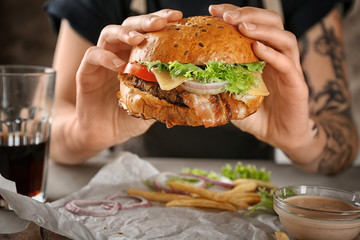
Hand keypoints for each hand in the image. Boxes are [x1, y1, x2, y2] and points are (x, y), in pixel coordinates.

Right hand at [74, 9, 182, 150]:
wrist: (103, 134)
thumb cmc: (127, 118)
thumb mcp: (151, 106)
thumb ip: (164, 95)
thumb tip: (190, 91)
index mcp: (135, 58)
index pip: (148, 32)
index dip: (161, 21)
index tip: (177, 17)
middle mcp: (119, 54)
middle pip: (130, 26)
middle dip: (146, 21)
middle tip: (161, 22)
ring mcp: (102, 62)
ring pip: (109, 33)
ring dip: (125, 32)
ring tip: (139, 38)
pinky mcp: (86, 72)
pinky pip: (93, 56)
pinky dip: (106, 57)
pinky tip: (119, 66)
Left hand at [209, 5, 313, 156]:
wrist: (280, 136)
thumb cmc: (257, 114)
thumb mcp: (232, 97)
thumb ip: (219, 86)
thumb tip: (191, 79)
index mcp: (262, 55)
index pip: (252, 25)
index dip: (235, 13)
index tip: (214, 11)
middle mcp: (278, 56)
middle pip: (272, 23)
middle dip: (249, 15)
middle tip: (227, 16)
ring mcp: (289, 69)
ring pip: (284, 38)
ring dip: (262, 29)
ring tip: (242, 27)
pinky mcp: (297, 85)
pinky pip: (287, 64)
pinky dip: (273, 54)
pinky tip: (258, 48)